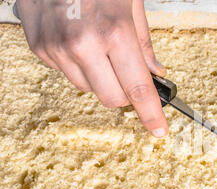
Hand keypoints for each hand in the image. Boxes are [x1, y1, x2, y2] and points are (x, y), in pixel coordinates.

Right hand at [16, 0, 168, 136]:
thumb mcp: (131, 2)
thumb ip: (144, 42)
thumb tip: (155, 72)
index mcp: (114, 33)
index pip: (138, 89)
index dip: (151, 114)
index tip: (159, 129)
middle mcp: (83, 45)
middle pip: (112, 99)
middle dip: (125, 94)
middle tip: (129, 76)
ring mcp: (57, 48)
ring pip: (88, 89)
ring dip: (100, 78)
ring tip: (99, 47)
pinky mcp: (40, 48)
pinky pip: (66, 74)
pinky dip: (78, 65)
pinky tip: (78, 40)